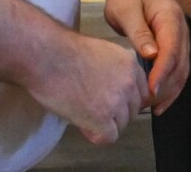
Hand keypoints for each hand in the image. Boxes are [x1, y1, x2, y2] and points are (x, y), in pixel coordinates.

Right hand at [26, 31, 149, 144]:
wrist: (48, 56)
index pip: (141, 92)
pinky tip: (84, 126)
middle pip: (133, 109)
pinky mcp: (101, 117)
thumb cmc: (67, 52)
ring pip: (122, 124)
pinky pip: (109, 137)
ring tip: (86, 116)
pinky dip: (97, 135)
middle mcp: (129, 82)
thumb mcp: (105, 53)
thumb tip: (116, 88)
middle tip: (95, 110)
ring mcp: (117, 100)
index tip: (110, 102)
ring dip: (106, 124)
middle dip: (116, 113)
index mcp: (131, 65)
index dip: (125, 100)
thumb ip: (118, 70)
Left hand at [103, 0, 189, 113]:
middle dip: (167, 87)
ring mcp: (181, 39)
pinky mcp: (176, 46)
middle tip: (148, 106)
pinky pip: (178, 68)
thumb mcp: (127, 9)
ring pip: (183, 69)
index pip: (172, 49)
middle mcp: (181, 30)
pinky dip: (172, 86)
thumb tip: (151, 54)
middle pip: (181, 64)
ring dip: (171, 90)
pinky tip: (160, 101)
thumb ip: (139, 31)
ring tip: (154, 108)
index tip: (151, 91)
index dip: (163, 72)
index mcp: (170, 18)